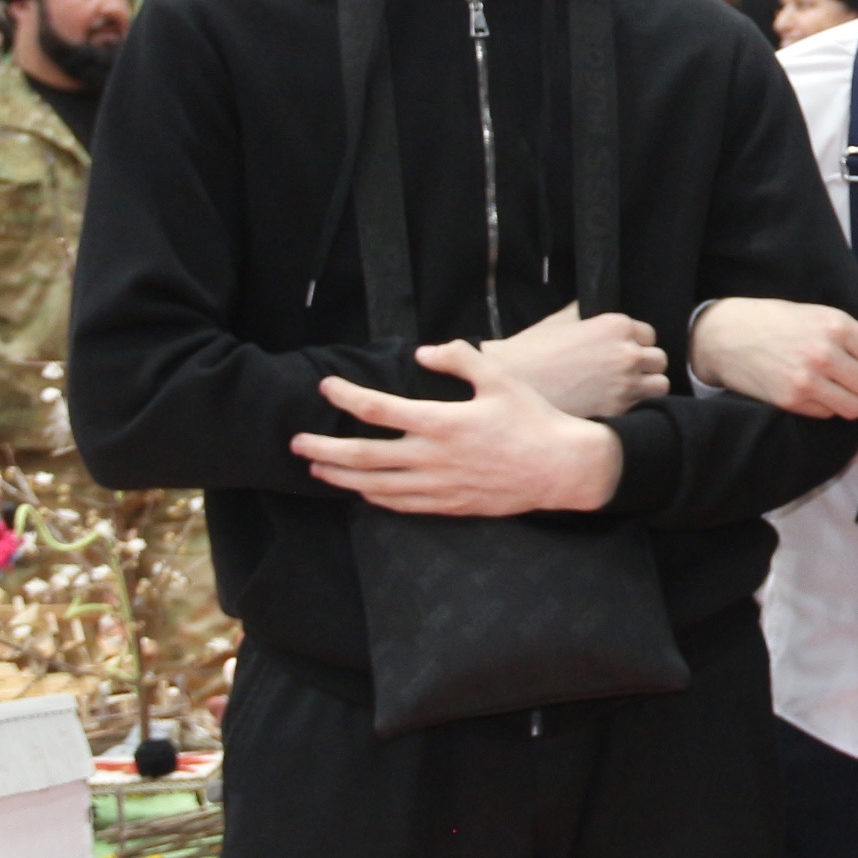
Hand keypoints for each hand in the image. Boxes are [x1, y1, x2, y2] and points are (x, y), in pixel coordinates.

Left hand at [300, 340, 623, 514]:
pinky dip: (374, 497)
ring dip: (342, 476)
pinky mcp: (449, 505)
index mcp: (443, 422)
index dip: (348, 397)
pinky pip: (401, 504)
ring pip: (376, 485)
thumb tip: (423, 353)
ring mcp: (439, 486)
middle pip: (364, 456)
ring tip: (317, 466)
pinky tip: (360, 491)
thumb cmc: (532, 419)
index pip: (380, 410)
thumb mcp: (500, 379)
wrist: (561, 469)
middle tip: (296, 442)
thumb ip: (459, 359)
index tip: (327, 387)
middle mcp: (433, 458)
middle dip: (325, 448)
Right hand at [480, 302, 667, 419]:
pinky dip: (634, 406)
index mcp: (617, 326)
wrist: (513, 383)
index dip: (636, 344)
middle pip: (659, 360)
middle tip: (626, 372)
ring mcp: (626, 382)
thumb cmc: (532, 349)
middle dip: (645, 365)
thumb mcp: (560, 321)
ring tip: (627, 390)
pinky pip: (643, 407)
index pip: (649, 335)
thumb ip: (584, 314)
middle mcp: (628, 353)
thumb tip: (589, 310)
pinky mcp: (618, 409)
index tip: (622, 352)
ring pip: (660, 385)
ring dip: (647, 387)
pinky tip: (615, 404)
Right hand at [692, 297, 857, 418]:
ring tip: (844, 388)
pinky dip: (829, 407)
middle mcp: (825, 354)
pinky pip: (828, 414)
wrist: (726, 335)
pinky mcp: (791, 401)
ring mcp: (807, 381)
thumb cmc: (777, 321)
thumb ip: (857, 336)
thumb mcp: (820, 314)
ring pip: (856, 408)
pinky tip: (819, 391)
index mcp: (837, 326)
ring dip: (855, 401)